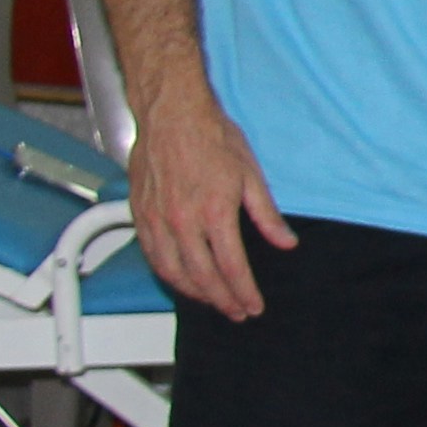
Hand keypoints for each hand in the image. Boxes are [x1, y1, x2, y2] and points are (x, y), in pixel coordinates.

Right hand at [127, 92, 295, 321]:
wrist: (172, 114)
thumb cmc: (212, 137)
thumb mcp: (251, 175)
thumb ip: (267, 215)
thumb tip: (285, 242)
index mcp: (214, 213)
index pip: (231, 268)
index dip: (243, 292)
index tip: (253, 306)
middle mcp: (183, 221)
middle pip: (202, 277)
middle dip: (222, 300)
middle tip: (237, 312)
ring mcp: (157, 219)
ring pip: (173, 272)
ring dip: (194, 293)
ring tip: (213, 301)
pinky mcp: (140, 214)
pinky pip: (151, 255)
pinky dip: (167, 274)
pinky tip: (180, 279)